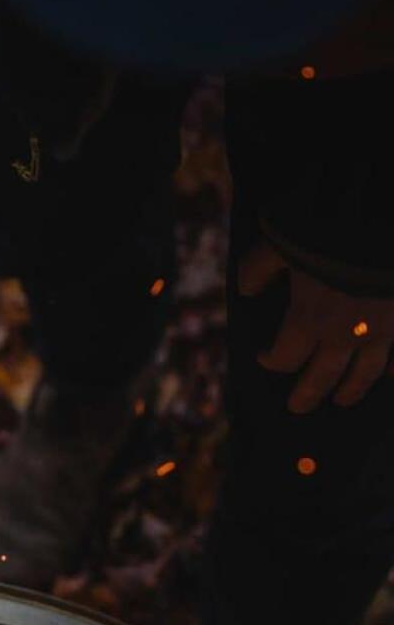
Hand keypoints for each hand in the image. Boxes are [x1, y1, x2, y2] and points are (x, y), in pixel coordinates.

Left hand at [239, 239, 393, 411]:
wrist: (384, 216)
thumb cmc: (329, 229)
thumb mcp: (283, 242)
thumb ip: (259, 268)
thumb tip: (245, 289)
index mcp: (310, 320)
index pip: (284, 356)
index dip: (271, 360)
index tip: (264, 358)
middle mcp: (345, 334)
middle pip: (322, 377)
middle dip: (307, 394)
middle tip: (298, 408)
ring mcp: (381, 330)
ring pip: (365, 372)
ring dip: (352, 389)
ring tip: (343, 400)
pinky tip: (391, 374)